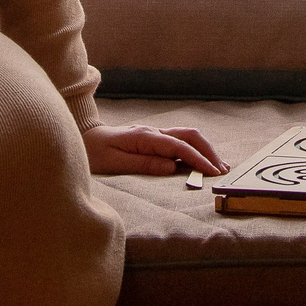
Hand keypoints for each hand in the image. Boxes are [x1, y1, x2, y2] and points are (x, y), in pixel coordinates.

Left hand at [85, 122, 226, 177]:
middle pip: (190, 136)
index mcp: (145, 137)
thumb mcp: (115, 163)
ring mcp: (154, 134)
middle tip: (222, 170)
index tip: (213, 173)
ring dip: (204, 149)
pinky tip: (201, 160)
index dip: (198, 159)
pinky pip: (179, 141)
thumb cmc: (95, 152)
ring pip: (187, 136)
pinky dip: (194, 149)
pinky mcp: (153, 139)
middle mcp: (153, 132)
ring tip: (218, 166)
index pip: (179, 147)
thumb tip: (172, 168)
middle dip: (209, 152)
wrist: (83, 138)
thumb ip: (144, 165)